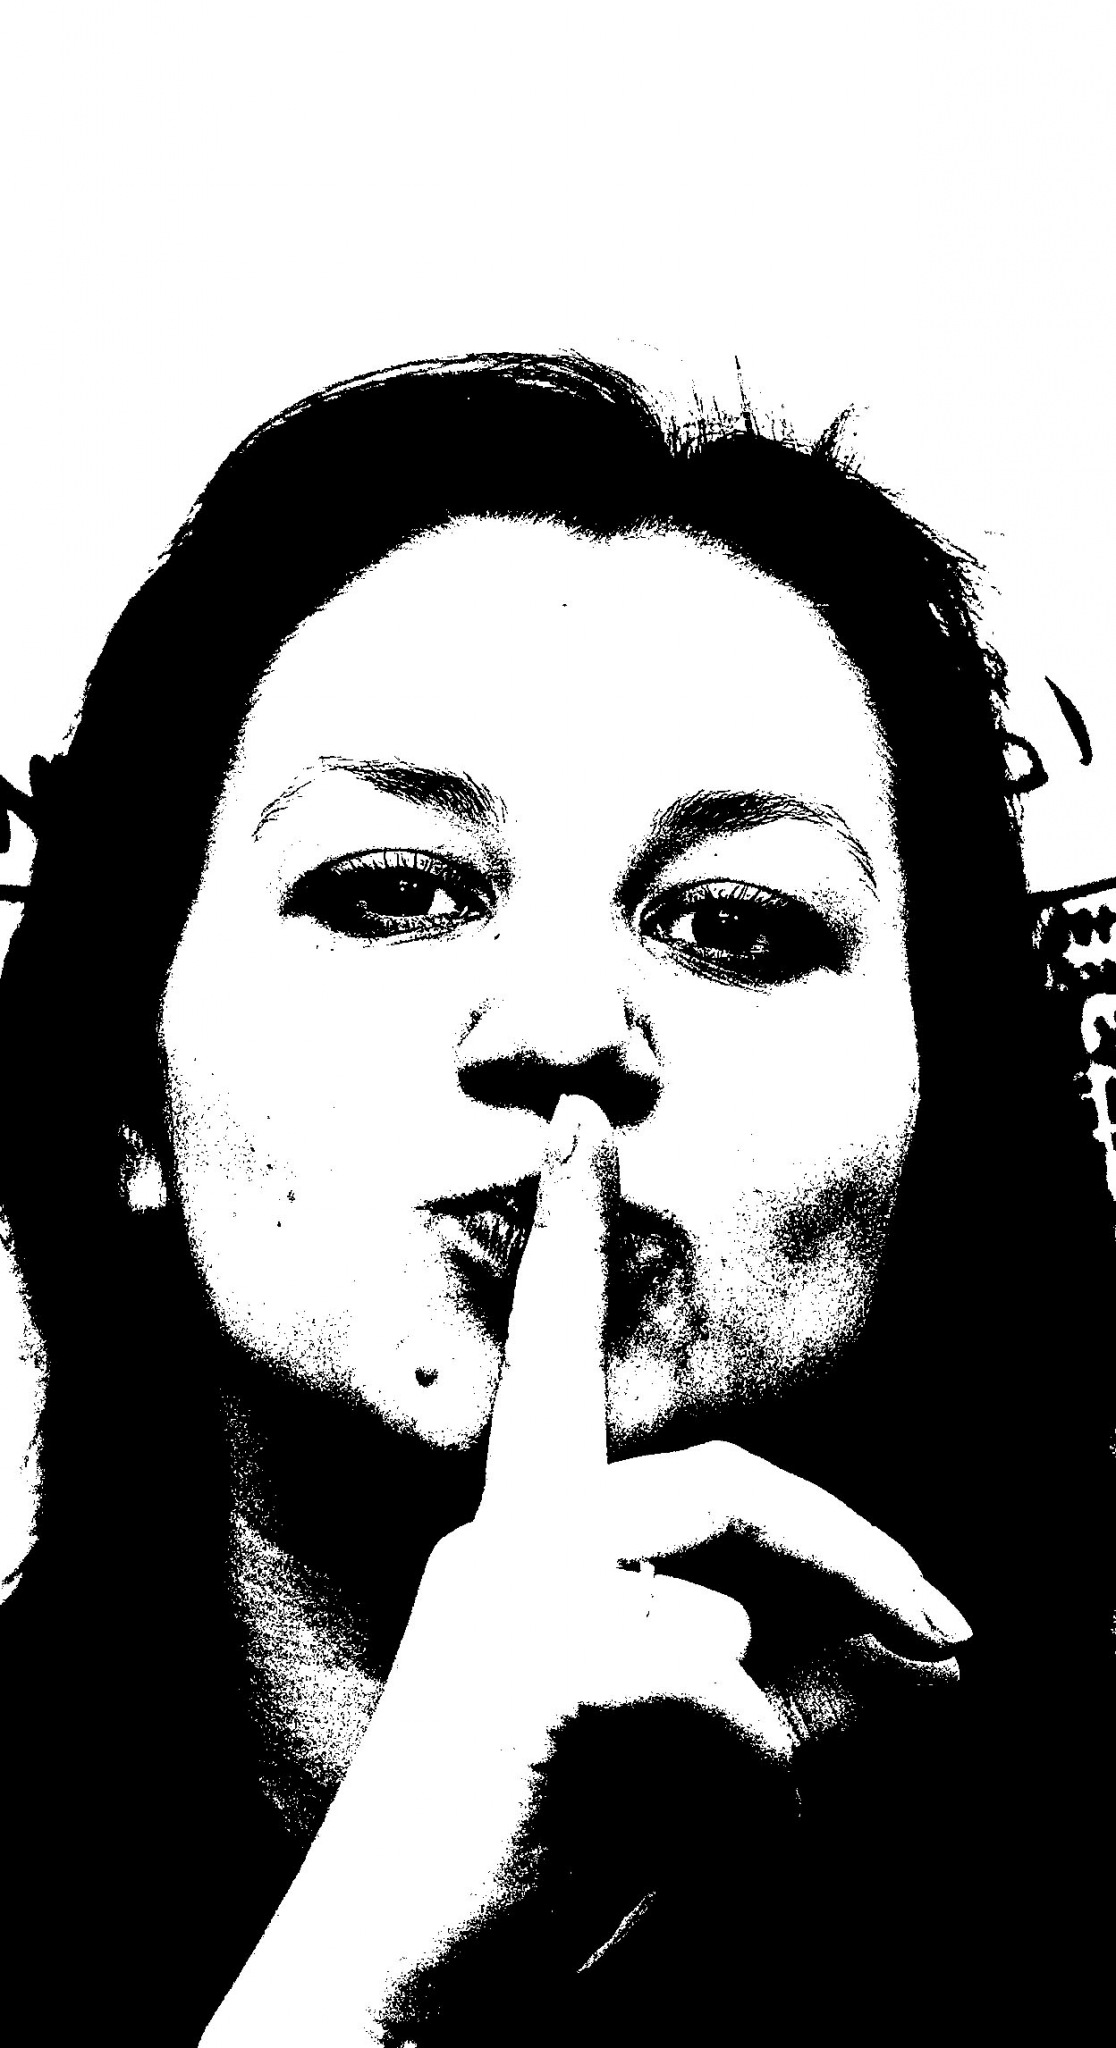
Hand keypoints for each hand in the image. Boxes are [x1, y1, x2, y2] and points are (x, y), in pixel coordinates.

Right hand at [201, 1094, 968, 2042]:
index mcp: (515, 1540)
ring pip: (733, 1614)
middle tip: (961, 1641)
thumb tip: (926, 1647)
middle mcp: (505, 1542)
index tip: (582, 1125)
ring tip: (751, 1830)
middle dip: (862, 1560)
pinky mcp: (546, 1660)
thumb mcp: (665, 1747)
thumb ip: (761, 1665)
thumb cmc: (533, 1858)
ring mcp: (517, 1595)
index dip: (571, 1240)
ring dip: (780, 1744)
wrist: (396, 1981)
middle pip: (727, 1484)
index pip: (555, 1368)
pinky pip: (729, 1700)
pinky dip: (758, 1793)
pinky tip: (693, 1856)